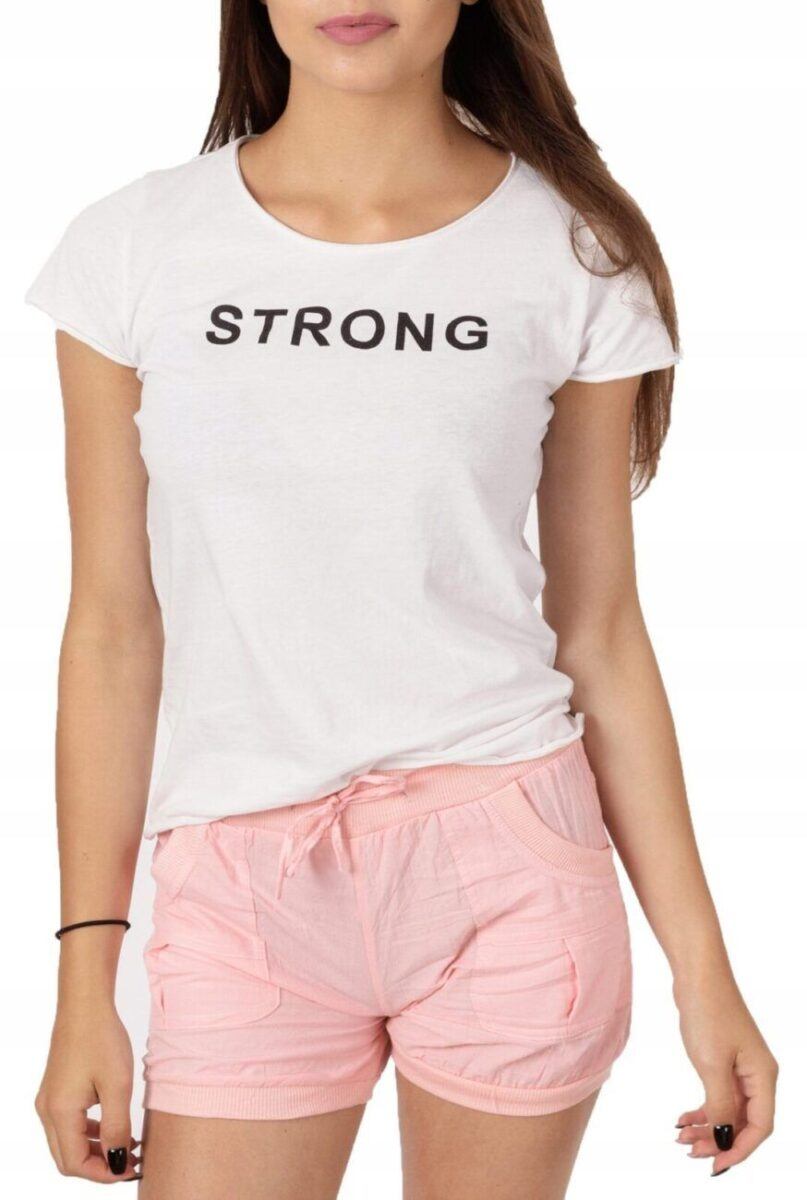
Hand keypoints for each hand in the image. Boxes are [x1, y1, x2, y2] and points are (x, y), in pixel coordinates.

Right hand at [35, 1000, 140, 1181]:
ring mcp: (49, 1099)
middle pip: (67, 1158)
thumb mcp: (118, 1085)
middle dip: (99, 1166)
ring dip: (95, 1150)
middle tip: (131, 1162)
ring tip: (127, 1144)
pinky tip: (113, 1125)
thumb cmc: (102, 1039)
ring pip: (67, 1142)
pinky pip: (68, 1124)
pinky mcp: (55, 1089)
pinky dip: (89, 1133)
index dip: (103, 1174)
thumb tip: (117, 1163)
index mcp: (60, 1112)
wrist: (85, 1004)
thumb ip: (117, 1127)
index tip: (131, 1169)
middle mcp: (47, 1110)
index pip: (75, 1164)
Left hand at [674, 972, 777, 1175]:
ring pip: (728, 1109)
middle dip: (718, 1139)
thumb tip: (723, 1136)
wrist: (697, 974)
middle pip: (743, 1121)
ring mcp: (740, 1067)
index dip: (740, 1149)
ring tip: (680, 1137)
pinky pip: (717, 1094)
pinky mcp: (723, 1059)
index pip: (760, 1126)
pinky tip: (682, 1118)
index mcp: (763, 1076)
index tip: (715, 1164)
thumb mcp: (711, 1065)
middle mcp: (757, 1075)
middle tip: (689, 1151)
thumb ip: (719, 1105)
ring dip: (707, 1126)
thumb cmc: (708, 1012)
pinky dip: (702, 1108)